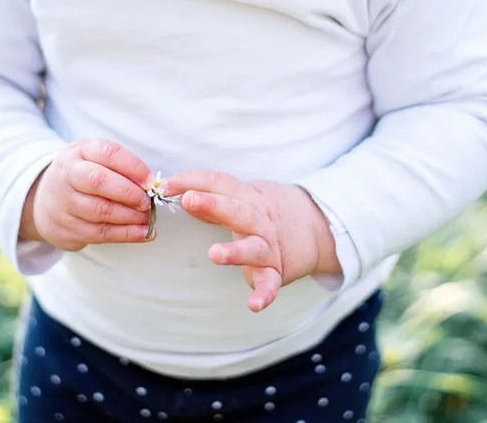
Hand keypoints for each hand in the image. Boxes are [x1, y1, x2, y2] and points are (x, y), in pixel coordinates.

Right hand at [20, 140, 154, 250]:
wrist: (44, 201)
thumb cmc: (81, 176)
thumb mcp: (95, 160)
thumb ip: (121, 167)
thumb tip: (151, 185)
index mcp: (79, 152)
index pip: (108, 153)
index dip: (134, 167)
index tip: (151, 182)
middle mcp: (67, 174)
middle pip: (98, 181)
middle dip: (129, 193)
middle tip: (147, 202)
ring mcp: (63, 202)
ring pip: (100, 211)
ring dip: (130, 217)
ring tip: (147, 218)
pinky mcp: (66, 228)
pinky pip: (100, 233)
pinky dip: (126, 234)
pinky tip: (143, 233)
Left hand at [164, 172, 340, 311]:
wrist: (318, 226)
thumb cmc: (267, 211)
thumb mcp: (244, 197)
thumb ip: (214, 198)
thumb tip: (180, 193)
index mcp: (248, 198)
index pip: (221, 183)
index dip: (194, 181)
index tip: (168, 184)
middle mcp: (259, 220)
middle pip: (237, 210)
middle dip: (212, 204)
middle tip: (189, 200)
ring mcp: (268, 247)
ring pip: (253, 248)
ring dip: (235, 251)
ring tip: (215, 254)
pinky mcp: (276, 272)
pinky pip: (271, 284)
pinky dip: (264, 295)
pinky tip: (253, 305)